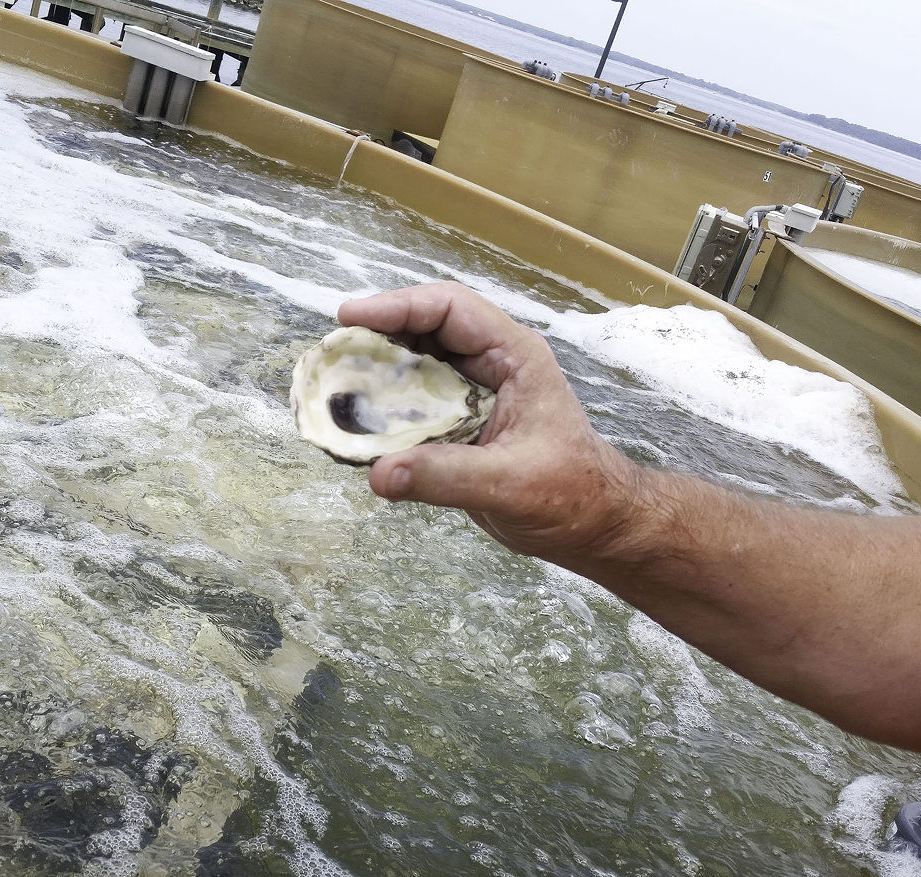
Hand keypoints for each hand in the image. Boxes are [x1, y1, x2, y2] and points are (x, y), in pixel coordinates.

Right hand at [338, 282, 652, 566]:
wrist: (591, 526)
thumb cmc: (571, 494)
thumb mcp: (510, 484)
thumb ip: (445, 476)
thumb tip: (379, 474)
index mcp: (513, 356)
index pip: (450, 310)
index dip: (397, 307)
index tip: (349, 318)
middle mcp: (489, 365)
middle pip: (422, 330)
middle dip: (374, 338)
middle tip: (330, 356)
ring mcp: (471, 393)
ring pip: (412, 365)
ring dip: (374, 374)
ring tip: (332, 386)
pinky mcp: (456, 424)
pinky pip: (411, 404)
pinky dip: (382, 411)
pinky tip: (354, 426)